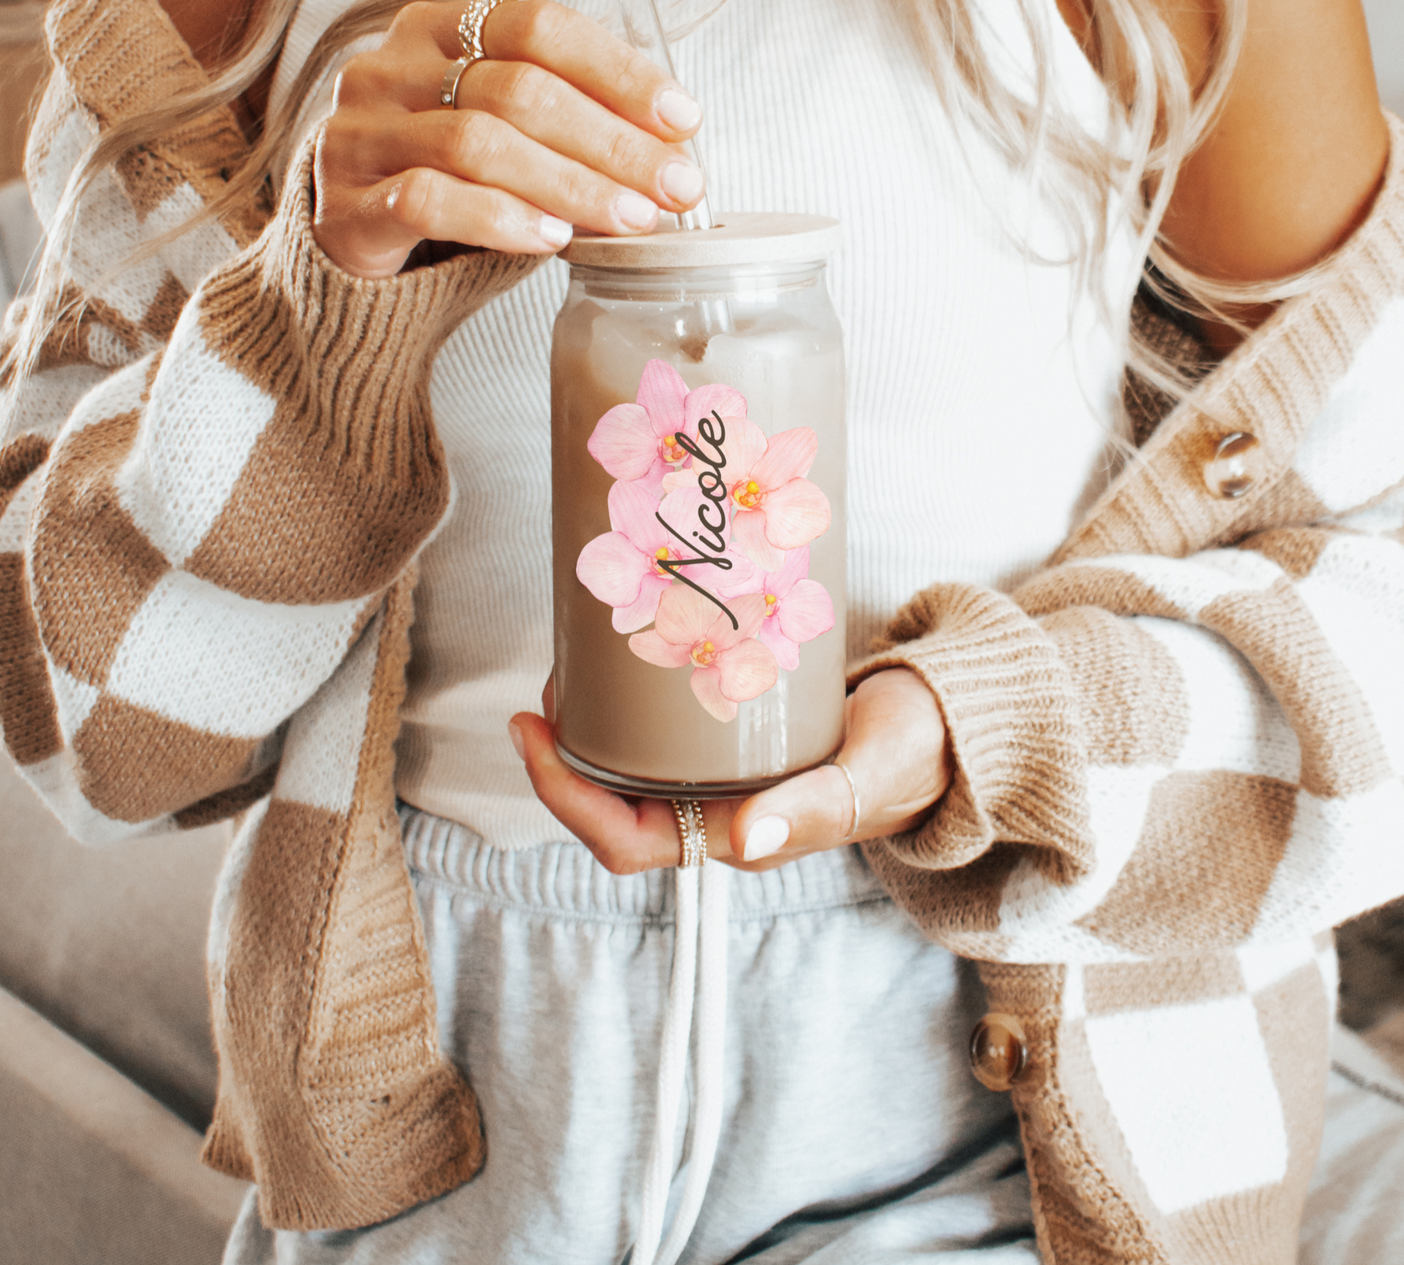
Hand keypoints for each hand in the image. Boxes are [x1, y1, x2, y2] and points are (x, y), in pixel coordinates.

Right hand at [312, 0, 706, 277]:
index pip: (539, 26)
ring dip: (571, 184)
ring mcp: (362, 131)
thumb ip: (570, 119)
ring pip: (479, 144)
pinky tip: (552, 237)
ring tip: (630, 218)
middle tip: (675, 184)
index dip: (618, 69)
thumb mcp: (503, 126)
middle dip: (611, 141)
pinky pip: (429, 199)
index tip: (683, 117)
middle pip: (518, 89)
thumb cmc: (445, 173)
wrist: (345, 236)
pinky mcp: (343, 203)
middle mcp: (392, 66)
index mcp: (439, 27)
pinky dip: (501, 218)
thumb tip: (673, 147)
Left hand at [508, 666, 951, 873]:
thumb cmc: (918, 751)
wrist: (952, 726)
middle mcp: (720, 810)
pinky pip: (665, 729)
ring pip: (632, 762)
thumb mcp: (874, 771)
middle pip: (611, 800)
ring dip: (594, 721)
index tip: (531, 729)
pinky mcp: (735, 737)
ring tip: (578, 659)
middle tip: (551, 680)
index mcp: (740, 834)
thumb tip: (748, 837)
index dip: (565, 795)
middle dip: (565, 750)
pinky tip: (632, 644)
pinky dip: (634, 696)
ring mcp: (725, 776)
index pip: (625, 840)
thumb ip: (821, 804)